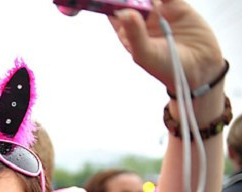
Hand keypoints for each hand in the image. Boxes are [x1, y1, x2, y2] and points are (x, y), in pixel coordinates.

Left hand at [109, 0, 223, 91]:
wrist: (199, 68)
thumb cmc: (166, 66)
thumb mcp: (146, 54)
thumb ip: (135, 34)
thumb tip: (124, 12)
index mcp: (128, 33)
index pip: (114, 12)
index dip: (109, 2)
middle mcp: (141, 21)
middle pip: (131, 0)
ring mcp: (159, 12)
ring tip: (152, 1)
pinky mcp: (177, 6)